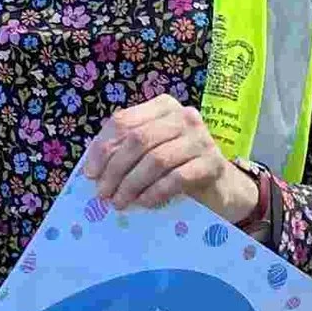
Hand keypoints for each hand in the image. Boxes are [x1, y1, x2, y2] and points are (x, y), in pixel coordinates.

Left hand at [84, 94, 261, 222]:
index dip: (102, 148)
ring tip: (120, 202)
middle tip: (103, 194)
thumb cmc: (178, 167)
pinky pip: (177, 178)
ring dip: (132, 184)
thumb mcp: (150, 152)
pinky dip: (156, 192)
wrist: (221, 187)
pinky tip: (144, 203)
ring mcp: (201, 138)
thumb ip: (125, 152)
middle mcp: (183, 116)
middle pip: (138, 140)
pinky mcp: (213, 163)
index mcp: (163, 107)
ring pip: (156, 160)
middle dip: (115, 170)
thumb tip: (92, 170)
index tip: (90, 174)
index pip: (123, 121)